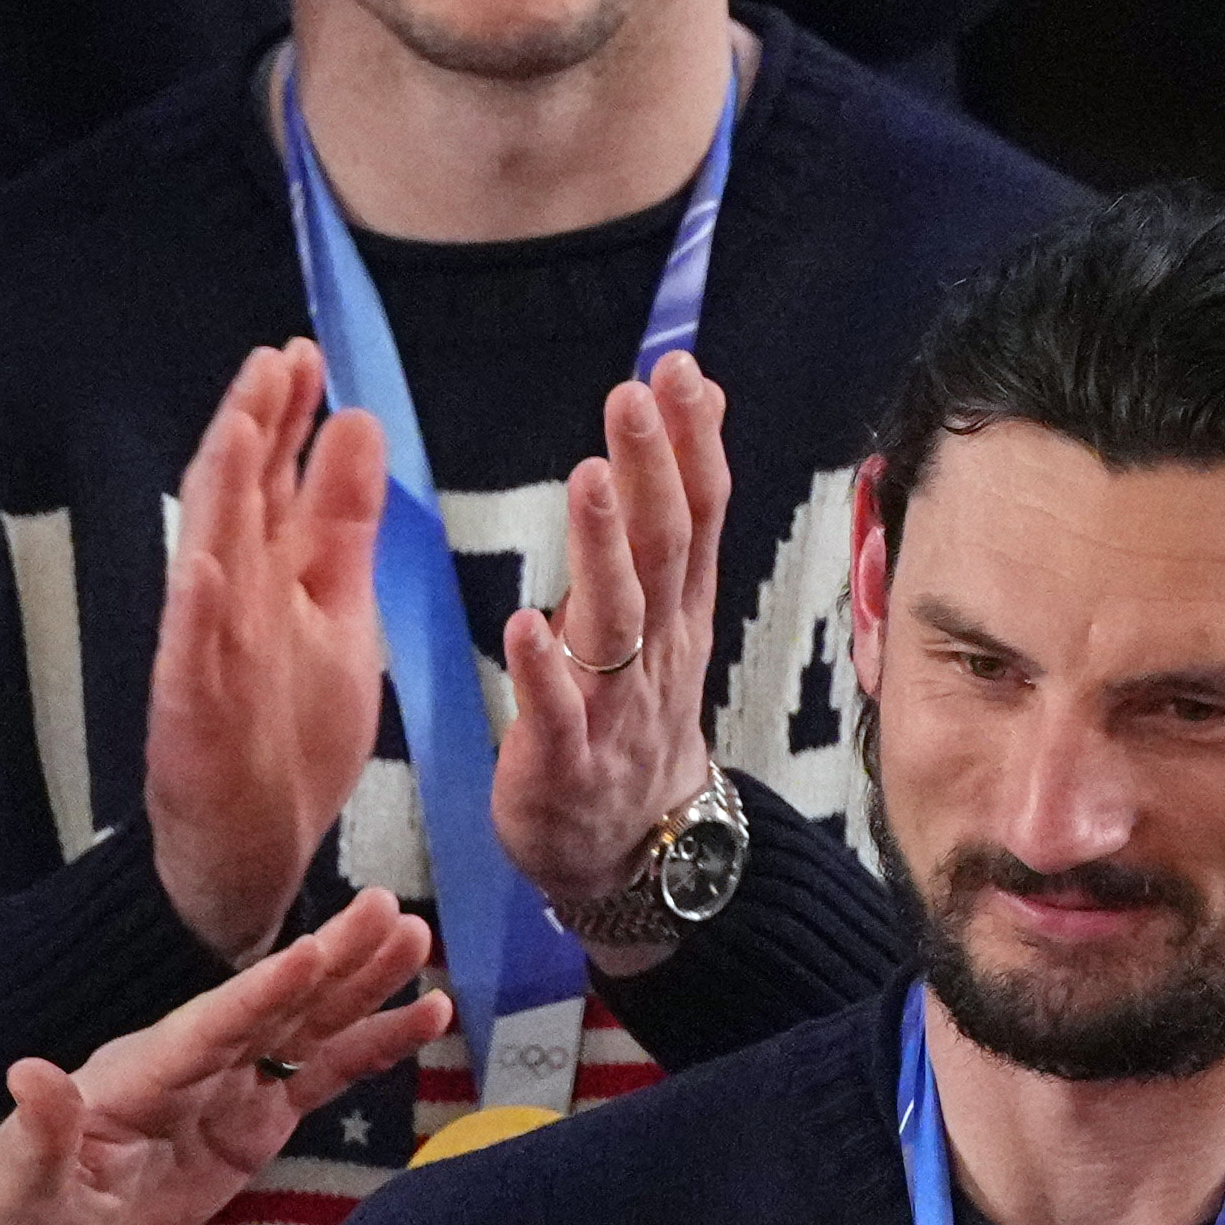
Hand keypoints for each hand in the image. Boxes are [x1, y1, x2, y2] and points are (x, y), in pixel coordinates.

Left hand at [0, 890, 450, 1224]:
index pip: (209, 1028)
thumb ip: (40, 1134)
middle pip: (272, 1005)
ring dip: (363, 984)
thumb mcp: (23, 1186)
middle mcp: (194, 1063)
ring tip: (417, 939)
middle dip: (330, 961)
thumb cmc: (26, 1208)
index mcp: (143, 1073)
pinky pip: (323, 1074)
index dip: (260, 993)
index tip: (310, 952)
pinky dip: (374, 1045)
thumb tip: (28, 1073)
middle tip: (390, 909)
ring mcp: (230, 1087)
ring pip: (307, 1025)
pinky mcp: (257, 1119)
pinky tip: (426, 1015)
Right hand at [145, 341, 389, 963]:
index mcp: (272, 578)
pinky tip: (201, 569)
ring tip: (240, 426)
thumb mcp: (338, 612)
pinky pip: (188, 663)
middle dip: (255, 431)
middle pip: (237, 502)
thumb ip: (341, 524)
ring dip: (222, 497)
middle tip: (275, 360)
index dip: (288, 418)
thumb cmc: (289, 735)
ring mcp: (207, 659)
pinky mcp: (190, 718)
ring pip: (208, 562)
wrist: (248, 850)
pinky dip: (194, 617)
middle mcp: (233, 605)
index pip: (275, 480)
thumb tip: (356, 423)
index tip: (306, 355)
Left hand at [495, 355, 731, 973]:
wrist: (640, 854)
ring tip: (589, 476)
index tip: (677, 370)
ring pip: (617, 621)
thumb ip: (674, 519)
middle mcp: (656, 652)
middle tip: (634, 395)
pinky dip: (545, 673)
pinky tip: (527, 627)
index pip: (697, 515)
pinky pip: (557, 716)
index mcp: (678, 613)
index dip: (690, 443)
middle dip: (653, 469)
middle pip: (664, 550)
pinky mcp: (565, 765)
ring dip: (604, 547)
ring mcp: (615, 709)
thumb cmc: (636, 718)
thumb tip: (690, 406)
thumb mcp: (669, 614)